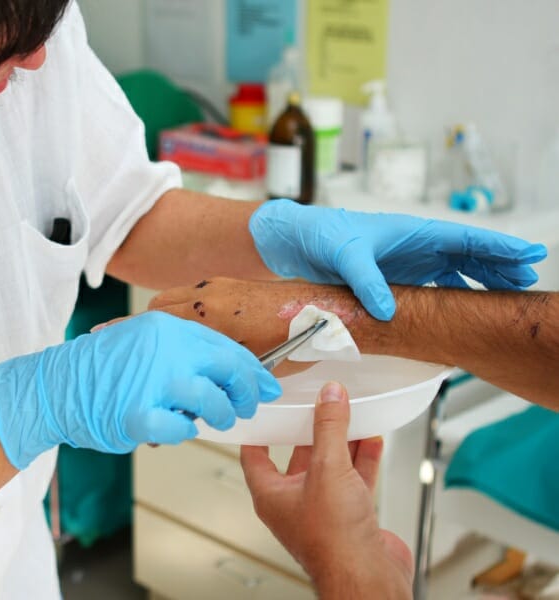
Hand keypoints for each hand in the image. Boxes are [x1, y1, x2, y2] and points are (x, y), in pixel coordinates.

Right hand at [0, 312, 281, 469]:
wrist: (55, 384)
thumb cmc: (101, 368)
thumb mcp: (144, 341)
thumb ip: (180, 349)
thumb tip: (225, 368)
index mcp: (167, 327)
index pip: (225, 346)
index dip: (252, 370)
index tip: (266, 385)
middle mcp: (164, 349)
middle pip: (228, 370)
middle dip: (245, 393)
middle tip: (245, 407)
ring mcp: (151, 381)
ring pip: (211, 401)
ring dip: (219, 415)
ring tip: (215, 421)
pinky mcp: (136, 413)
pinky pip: (178, 429)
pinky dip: (183, 433)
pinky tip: (176, 428)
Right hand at [146, 278, 365, 376]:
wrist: (323, 312)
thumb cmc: (294, 338)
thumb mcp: (249, 364)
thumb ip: (216, 374)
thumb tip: (193, 397)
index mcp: (208, 314)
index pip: (155, 320)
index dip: (139, 336)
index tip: (127, 345)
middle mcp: (208, 294)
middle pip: (158, 307)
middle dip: (151, 328)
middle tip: (155, 353)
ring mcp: (217, 286)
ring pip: (176, 300)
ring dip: (171, 320)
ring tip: (177, 346)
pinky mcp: (229, 284)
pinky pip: (195, 296)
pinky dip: (189, 313)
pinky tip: (203, 334)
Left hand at [241, 381, 412, 597]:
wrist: (368, 577)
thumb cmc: (334, 542)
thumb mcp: (328, 468)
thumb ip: (329, 429)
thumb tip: (329, 398)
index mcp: (271, 494)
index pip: (254, 454)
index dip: (260, 429)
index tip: (269, 408)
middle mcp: (293, 503)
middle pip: (298, 456)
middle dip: (312, 431)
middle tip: (320, 406)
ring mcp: (322, 510)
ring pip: (330, 467)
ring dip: (342, 443)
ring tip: (350, 416)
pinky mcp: (350, 517)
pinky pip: (353, 480)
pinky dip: (362, 460)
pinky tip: (371, 441)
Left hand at [250, 199, 547, 319]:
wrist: (293, 241)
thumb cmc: (320, 234)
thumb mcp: (344, 254)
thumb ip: (366, 279)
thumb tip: (388, 310)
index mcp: (412, 231)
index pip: (465, 238)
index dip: (499, 246)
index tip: (530, 253)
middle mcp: (415, 246)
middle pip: (469, 255)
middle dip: (500, 265)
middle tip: (528, 280)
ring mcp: (407, 263)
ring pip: (456, 271)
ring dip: (481, 281)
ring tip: (508, 294)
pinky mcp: (394, 279)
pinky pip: (433, 287)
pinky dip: (453, 296)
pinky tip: (465, 309)